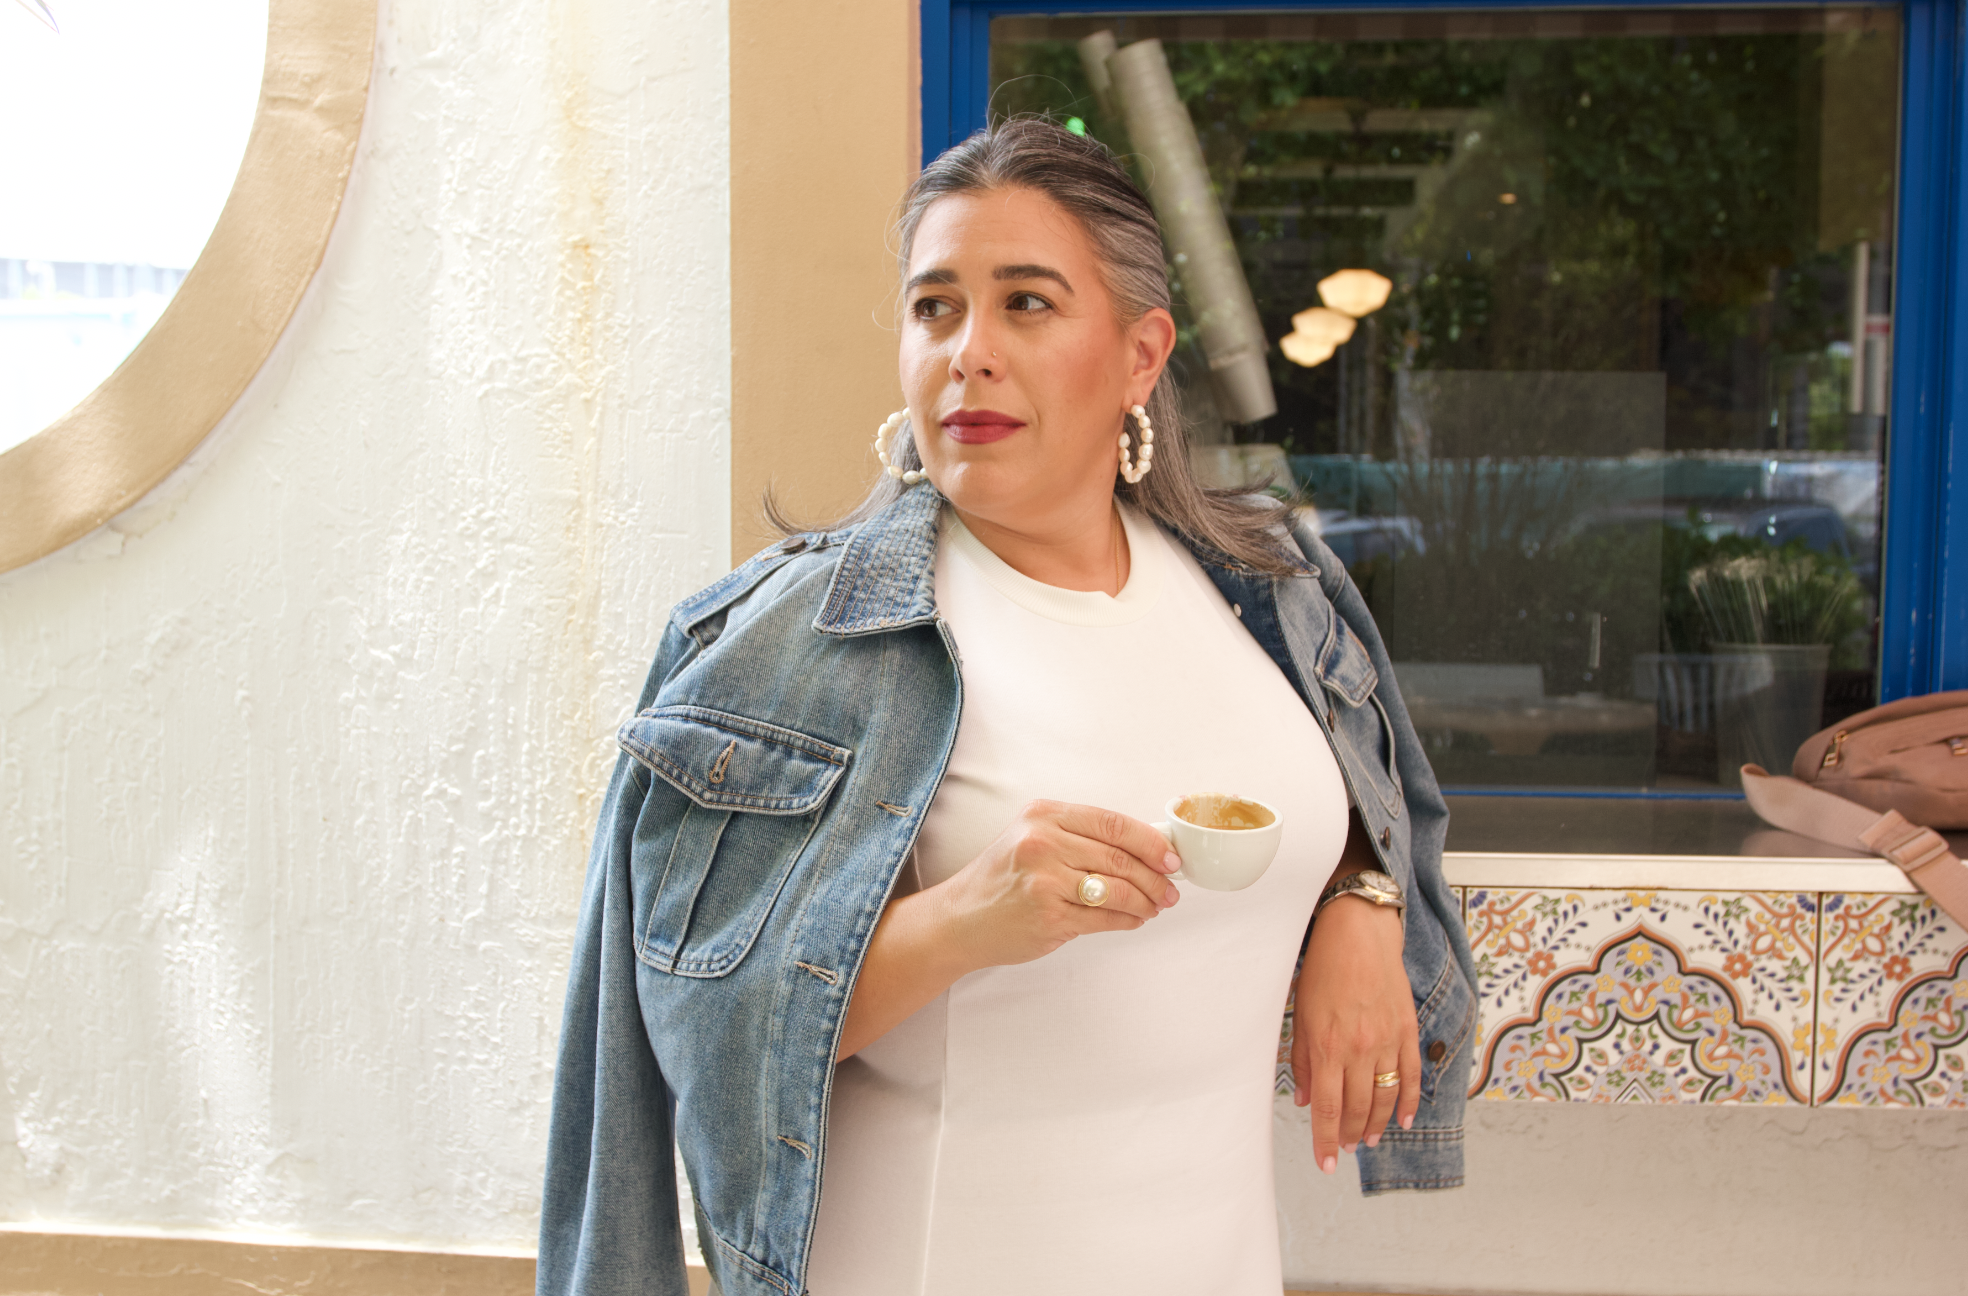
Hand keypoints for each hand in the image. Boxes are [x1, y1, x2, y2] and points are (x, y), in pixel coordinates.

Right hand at [934, 800, 1181, 971]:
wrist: (960, 918)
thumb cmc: (1001, 878)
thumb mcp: (1031, 837)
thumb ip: (1079, 837)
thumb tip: (1143, 848)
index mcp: (1043, 815)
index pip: (1112, 823)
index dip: (1149, 842)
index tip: (1170, 857)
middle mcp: (1042, 843)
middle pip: (1119, 858)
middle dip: (1155, 877)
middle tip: (1170, 889)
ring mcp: (1045, 881)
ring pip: (1117, 890)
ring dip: (1145, 901)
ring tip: (1155, 906)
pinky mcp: (1049, 916)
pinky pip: (1104, 918)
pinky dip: (1127, 920)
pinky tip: (1134, 919)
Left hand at [1290, 893, 1419, 1174]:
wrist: (1359, 934)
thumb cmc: (1324, 969)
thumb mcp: (1301, 1014)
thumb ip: (1303, 1060)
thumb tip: (1305, 1099)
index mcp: (1328, 1046)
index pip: (1327, 1108)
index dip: (1324, 1140)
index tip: (1324, 1162)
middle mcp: (1360, 1049)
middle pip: (1357, 1108)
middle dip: (1349, 1135)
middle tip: (1343, 1149)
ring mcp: (1387, 1042)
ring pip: (1384, 1098)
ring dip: (1375, 1124)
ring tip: (1366, 1139)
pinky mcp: (1407, 1031)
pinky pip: (1411, 1076)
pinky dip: (1408, 1102)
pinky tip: (1403, 1120)